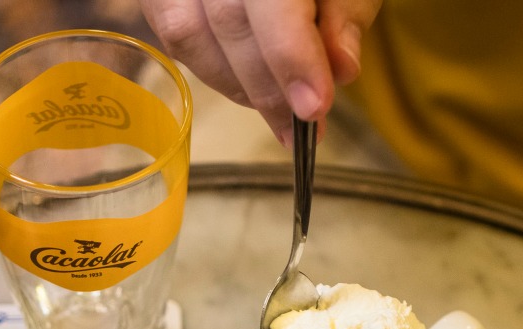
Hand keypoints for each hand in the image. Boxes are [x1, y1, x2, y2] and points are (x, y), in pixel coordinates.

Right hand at [142, 0, 382, 139]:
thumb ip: (346, 13)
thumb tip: (342, 68)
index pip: (271, 1)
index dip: (291, 56)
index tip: (314, 107)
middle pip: (227, 22)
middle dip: (268, 86)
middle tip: (306, 122)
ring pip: (189, 36)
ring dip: (239, 86)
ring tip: (281, 108)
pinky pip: (176, 38)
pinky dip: (217, 72)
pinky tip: (251, 85)